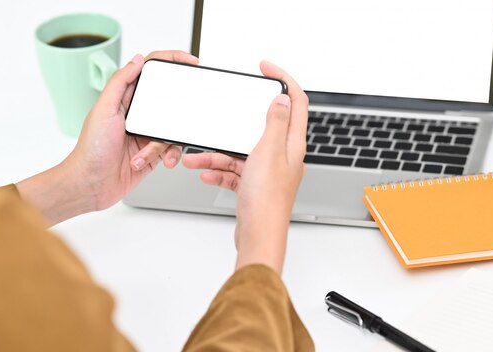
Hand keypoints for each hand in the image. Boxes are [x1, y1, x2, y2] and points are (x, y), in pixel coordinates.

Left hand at [17, 51, 198, 225]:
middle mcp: (137, 114)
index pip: (150, 72)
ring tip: (149, 151)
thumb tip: (137, 60)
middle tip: (189, 109)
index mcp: (125, 99)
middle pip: (168, 100)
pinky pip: (171, 149)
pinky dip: (168, 156)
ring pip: (172, 128)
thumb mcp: (104, 109)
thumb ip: (121, 82)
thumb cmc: (91, 150)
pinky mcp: (153, 153)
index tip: (189, 61)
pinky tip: (156, 161)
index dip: (171, 61)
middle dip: (178, 108)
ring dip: (164, 142)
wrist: (92, 184)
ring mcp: (146, 134)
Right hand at [183, 61, 308, 273]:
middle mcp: (282, 156)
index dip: (283, 79)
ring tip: (196, 159)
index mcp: (292, 144)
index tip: (265, 67)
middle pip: (260, 126)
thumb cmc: (267, 201)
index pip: (296, 102)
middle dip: (234, 123)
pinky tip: (205, 175)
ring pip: (240, 152)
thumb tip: (282, 98)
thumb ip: (275, 122)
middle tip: (223, 113)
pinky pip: (233, 171)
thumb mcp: (269, 152)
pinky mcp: (254, 185)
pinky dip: (219, 172)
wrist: (258, 237)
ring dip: (217, 154)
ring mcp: (267, 171)